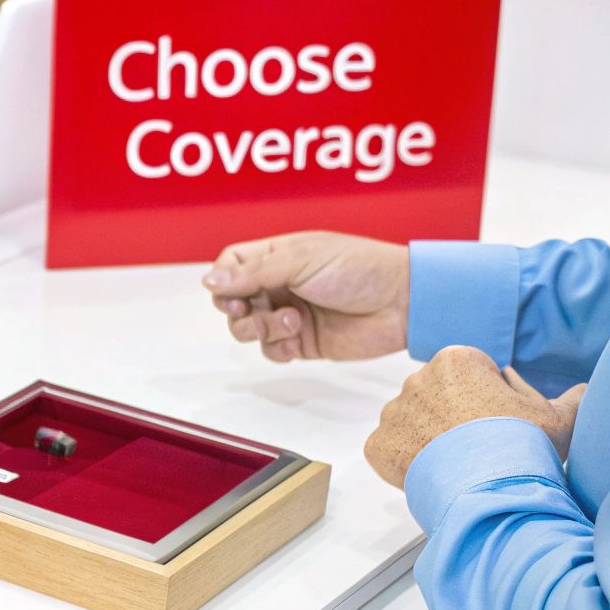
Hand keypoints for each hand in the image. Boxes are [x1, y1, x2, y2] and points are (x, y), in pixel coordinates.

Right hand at [201, 231, 409, 361]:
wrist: (402, 303)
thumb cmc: (358, 269)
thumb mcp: (300, 261)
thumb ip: (252, 273)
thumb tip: (207, 280)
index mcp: (277, 257)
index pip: (230, 265)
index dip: (222, 279)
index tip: (228, 291)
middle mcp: (279, 285)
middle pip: (231, 301)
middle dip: (236, 309)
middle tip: (249, 310)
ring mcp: (289, 314)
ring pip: (246, 329)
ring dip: (258, 329)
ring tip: (289, 322)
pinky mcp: (303, 342)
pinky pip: (270, 352)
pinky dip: (275, 349)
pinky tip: (295, 340)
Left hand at [364, 346, 586, 487]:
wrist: (488, 486)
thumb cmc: (522, 445)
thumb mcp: (559, 417)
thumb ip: (571, 398)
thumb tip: (581, 391)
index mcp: (456, 359)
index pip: (469, 374)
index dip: (487, 398)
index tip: (497, 420)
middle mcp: (416, 379)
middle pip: (436, 396)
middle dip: (453, 416)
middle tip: (477, 444)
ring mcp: (393, 412)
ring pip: (412, 422)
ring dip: (428, 437)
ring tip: (456, 461)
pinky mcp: (377, 444)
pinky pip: (390, 449)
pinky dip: (405, 461)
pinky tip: (433, 472)